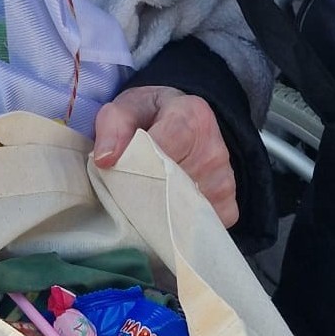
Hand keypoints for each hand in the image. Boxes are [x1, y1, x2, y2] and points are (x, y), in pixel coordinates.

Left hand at [93, 85, 238, 226]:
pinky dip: (177, 225)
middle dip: (143, 192)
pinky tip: (167, 208)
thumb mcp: (127, 108)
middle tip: (126, 190)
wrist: (185, 123)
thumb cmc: (151, 117)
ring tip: (146, 196)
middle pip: (170, 185)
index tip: (117, 174)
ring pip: (181, 211)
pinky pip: (196, 227)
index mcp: (191, 116)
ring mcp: (224, 181)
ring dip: (158, 210)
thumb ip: (113, 125)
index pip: (162, 149)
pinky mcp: (228, 206)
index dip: (135, 167)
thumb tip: (106, 160)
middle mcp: (214, 149)